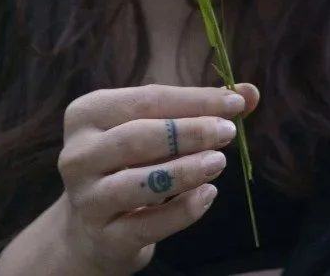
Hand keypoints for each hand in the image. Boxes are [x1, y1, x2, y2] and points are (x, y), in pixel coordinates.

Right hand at [55, 82, 258, 274]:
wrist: (92, 228)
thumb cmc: (132, 161)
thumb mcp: (158, 127)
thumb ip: (201, 108)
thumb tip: (251, 92)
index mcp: (89, 113)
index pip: (148, 98)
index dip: (195, 100)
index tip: (237, 101)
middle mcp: (79, 154)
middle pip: (139, 136)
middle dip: (190, 132)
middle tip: (229, 132)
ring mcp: (87, 199)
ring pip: (139, 182)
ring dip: (185, 170)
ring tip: (219, 162)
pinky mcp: (103, 237)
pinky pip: (147, 224)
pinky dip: (182, 210)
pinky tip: (208, 195)